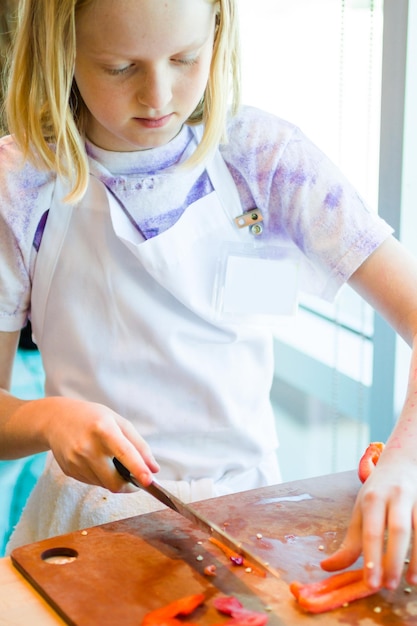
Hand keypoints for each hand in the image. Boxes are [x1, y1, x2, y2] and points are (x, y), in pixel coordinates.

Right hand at [38, 396, 159, 491]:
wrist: (57, 420)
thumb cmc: (93, 418)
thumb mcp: (119, 422)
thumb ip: (139, 445)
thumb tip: (154, 469)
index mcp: (103, 430)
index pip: (124, 453)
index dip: (138, 469)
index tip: (149, 480)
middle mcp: (87, 447)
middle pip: (114, 481)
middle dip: (129, 485)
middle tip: (136, 479)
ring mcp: (76, 461)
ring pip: (104, 485)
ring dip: (113, 479)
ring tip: (109, 460)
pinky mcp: (69, 471)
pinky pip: (93, 483)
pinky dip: (101, 477)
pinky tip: (96, 461)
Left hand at [321, 453, 416, 589]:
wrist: (402, 462)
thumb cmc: (378, 492)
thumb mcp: (361, 511)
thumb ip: (349, 542)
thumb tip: (326, 566)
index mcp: (372, 499)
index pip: (371, 532)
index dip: (371, 559)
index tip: (371, 584)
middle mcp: (395, 496)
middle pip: (397, 530)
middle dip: (394, 560)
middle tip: (390, 586)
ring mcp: (415, 499)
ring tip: (411, 581)